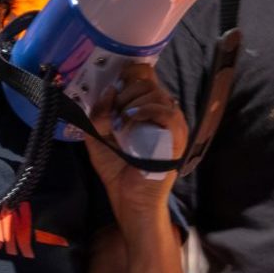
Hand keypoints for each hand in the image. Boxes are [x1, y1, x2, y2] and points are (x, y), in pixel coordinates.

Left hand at [84, 65, 185, 220]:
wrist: (130, 199)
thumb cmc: (117, 170)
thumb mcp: (97, 137)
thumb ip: (97, 114)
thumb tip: (107, 91)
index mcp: (145, 109)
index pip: (145, 76)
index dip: (129, 73)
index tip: (114, 83)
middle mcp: (161, 111)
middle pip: (147, 82)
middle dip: (125, 92)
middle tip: (114, 112)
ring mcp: (172, 123)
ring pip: (155, 93)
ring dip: (132, 103)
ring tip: (120, 122)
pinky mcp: (177, 136)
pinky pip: (165, 111)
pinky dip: (145, 111)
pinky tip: (130, 120)